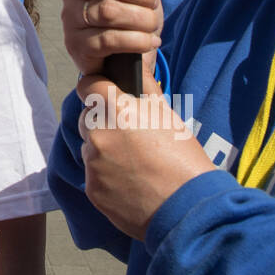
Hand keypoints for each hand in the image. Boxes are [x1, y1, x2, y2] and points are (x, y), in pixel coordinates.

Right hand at [60, 0, 161, 79]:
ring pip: (107, 10)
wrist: (133, 56)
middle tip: (152, 3)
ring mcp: (71, 17)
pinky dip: (137, 41)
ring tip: (150, 26)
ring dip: (141, 19)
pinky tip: (146, 41)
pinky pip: (108, 39)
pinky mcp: (76, 45)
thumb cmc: (134, 15)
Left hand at [76, 73, 213, 240]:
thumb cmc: (183, 159)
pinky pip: (93, 174)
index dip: (96, 87)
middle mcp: (98, 134)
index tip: (104, 92)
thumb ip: (144, 87)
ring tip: (134, 161)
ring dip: (104, 149)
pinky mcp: (92, 189)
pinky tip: (131, 181)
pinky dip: (106, 174)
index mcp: (117, 110)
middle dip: (102, 121)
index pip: (87, 84)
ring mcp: (93, 163)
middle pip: (87, 117)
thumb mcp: (167, 115)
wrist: (187, 208)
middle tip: (129, 134)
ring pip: (90, 146)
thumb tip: (135, 66)